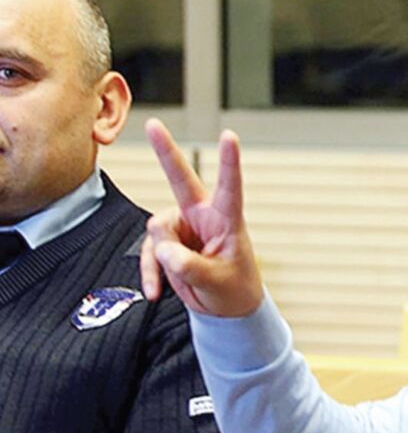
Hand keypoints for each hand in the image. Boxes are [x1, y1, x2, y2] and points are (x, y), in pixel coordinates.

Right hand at [140, 118, 263, 315]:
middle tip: (153, 124)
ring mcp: (182, 227)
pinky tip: (155, 290)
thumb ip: (190, 267)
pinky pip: (149, 251)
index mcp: (227, 220)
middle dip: (165, 151)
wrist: (225, 308)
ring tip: (180, 280)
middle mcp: (203, 216)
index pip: (229, 187)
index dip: (229, 161)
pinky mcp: (167, 242)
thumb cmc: (233, 289)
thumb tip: (165, 251)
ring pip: (157, 230)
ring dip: (162, 259)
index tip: (230, 136)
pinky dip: (150, 272)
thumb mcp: (216, 282)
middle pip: (181, 179)